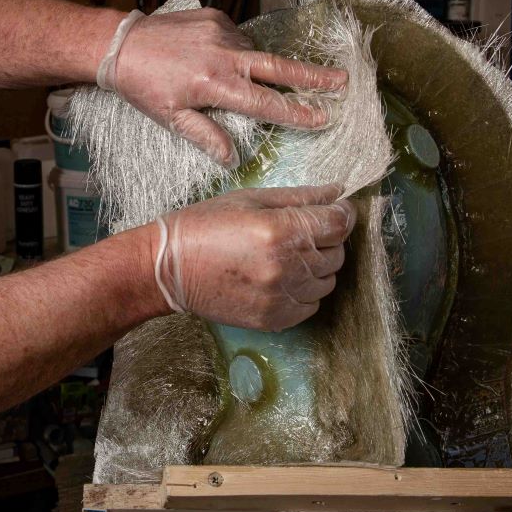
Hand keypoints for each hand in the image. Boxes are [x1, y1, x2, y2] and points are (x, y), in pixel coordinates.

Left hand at [105, 8, 347, 167]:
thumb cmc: (144, 86)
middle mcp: (224, 55)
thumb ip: (206, 136)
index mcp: (216, 84)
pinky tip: (223, 60)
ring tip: (251, 77)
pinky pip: (238, 37)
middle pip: (279, 67)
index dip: (296, 112)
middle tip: (343, 81)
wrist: (121, 44)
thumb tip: (233, 159)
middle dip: (313, 76)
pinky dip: (238, 50)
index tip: (322, 116)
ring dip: (262, 66)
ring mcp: (221, 32)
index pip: (266, 102)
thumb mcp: (171, 118)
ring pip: (255, 53)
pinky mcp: (215, 16)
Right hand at [150, 185, 354, 331]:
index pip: (339, 223)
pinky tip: (280, 278)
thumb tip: (337, 192)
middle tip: (301, 232)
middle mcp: (287, 266)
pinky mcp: (274, 319)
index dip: (342, 213)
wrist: (169, 269)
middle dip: (326, 239)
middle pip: (336, 253)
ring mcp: (281, 296)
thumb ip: (299, 197)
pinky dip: (304, 292)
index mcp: (281, 230)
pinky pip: (310, 305)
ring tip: (288, 256)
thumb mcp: (249, 199)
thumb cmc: (204, 225)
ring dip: (316, 267)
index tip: (335, 210)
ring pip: (327, 281)